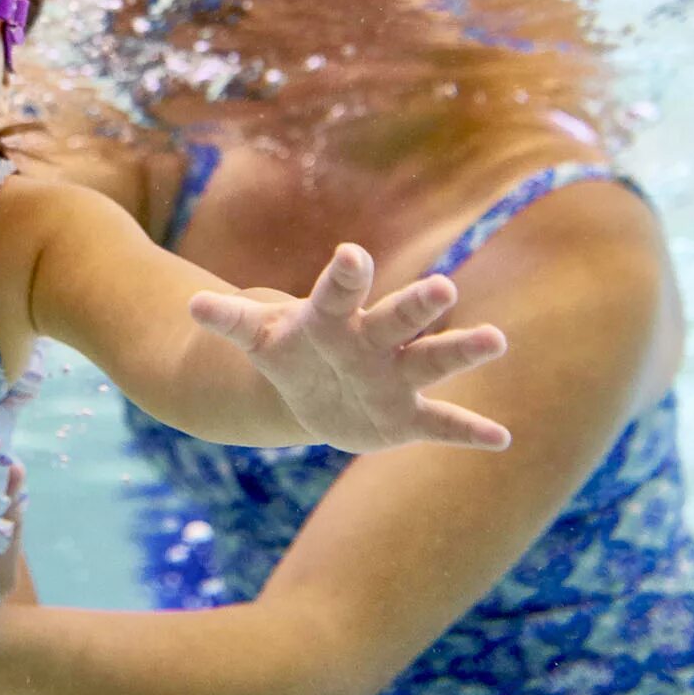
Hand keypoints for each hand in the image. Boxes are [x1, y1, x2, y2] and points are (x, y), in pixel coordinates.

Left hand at [188, 245, 511, 452]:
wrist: (310, 386)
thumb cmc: (288, 350)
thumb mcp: (256, 337)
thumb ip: (231, 320)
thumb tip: (192, 306)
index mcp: (333, 318)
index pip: (339, 292)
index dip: (345, 276)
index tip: (352, 254)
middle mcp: (372, 341)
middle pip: (397, 319)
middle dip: (417, 305)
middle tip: (441, 288)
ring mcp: (394, 377)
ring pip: (432, 361)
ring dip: (462, 351)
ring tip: (496, 339)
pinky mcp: (406, 416)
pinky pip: (441, 423)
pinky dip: (468, 430)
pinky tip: (501, 439)